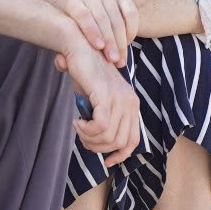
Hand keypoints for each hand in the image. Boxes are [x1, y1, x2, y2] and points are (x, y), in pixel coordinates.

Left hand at [60, 0, 138, 67]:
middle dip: (109, 40)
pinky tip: (128, 43)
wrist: (93, 23)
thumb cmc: (78, 37)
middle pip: (101, 18)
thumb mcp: (69, 43)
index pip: (83, 14)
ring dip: (120, 41)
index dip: (91, 30)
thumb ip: (64, 55)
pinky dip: (131, 29)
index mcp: (73, 2)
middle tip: (113, 59)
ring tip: (120, 59)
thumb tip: (62, 64)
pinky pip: (131, 13)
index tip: (99, 47)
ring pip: (117, 18)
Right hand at [60, 43, 140, 166]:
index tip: (105, 161)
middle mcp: (130, 102)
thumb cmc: (86, 75)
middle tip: (83, 138)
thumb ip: (104, 119)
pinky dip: (86, 130)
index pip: (133, 140)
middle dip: (98, 147)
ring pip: (109, 136)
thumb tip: (97, 145)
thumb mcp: (99, 100)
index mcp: (132, 105)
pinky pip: (100, 126)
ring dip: (89, 138)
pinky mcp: (106, 95)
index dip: (120, 155)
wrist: (80, 48)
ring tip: (79, 127)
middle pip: (120, 142)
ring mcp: (120, 98)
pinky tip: (77, 122)